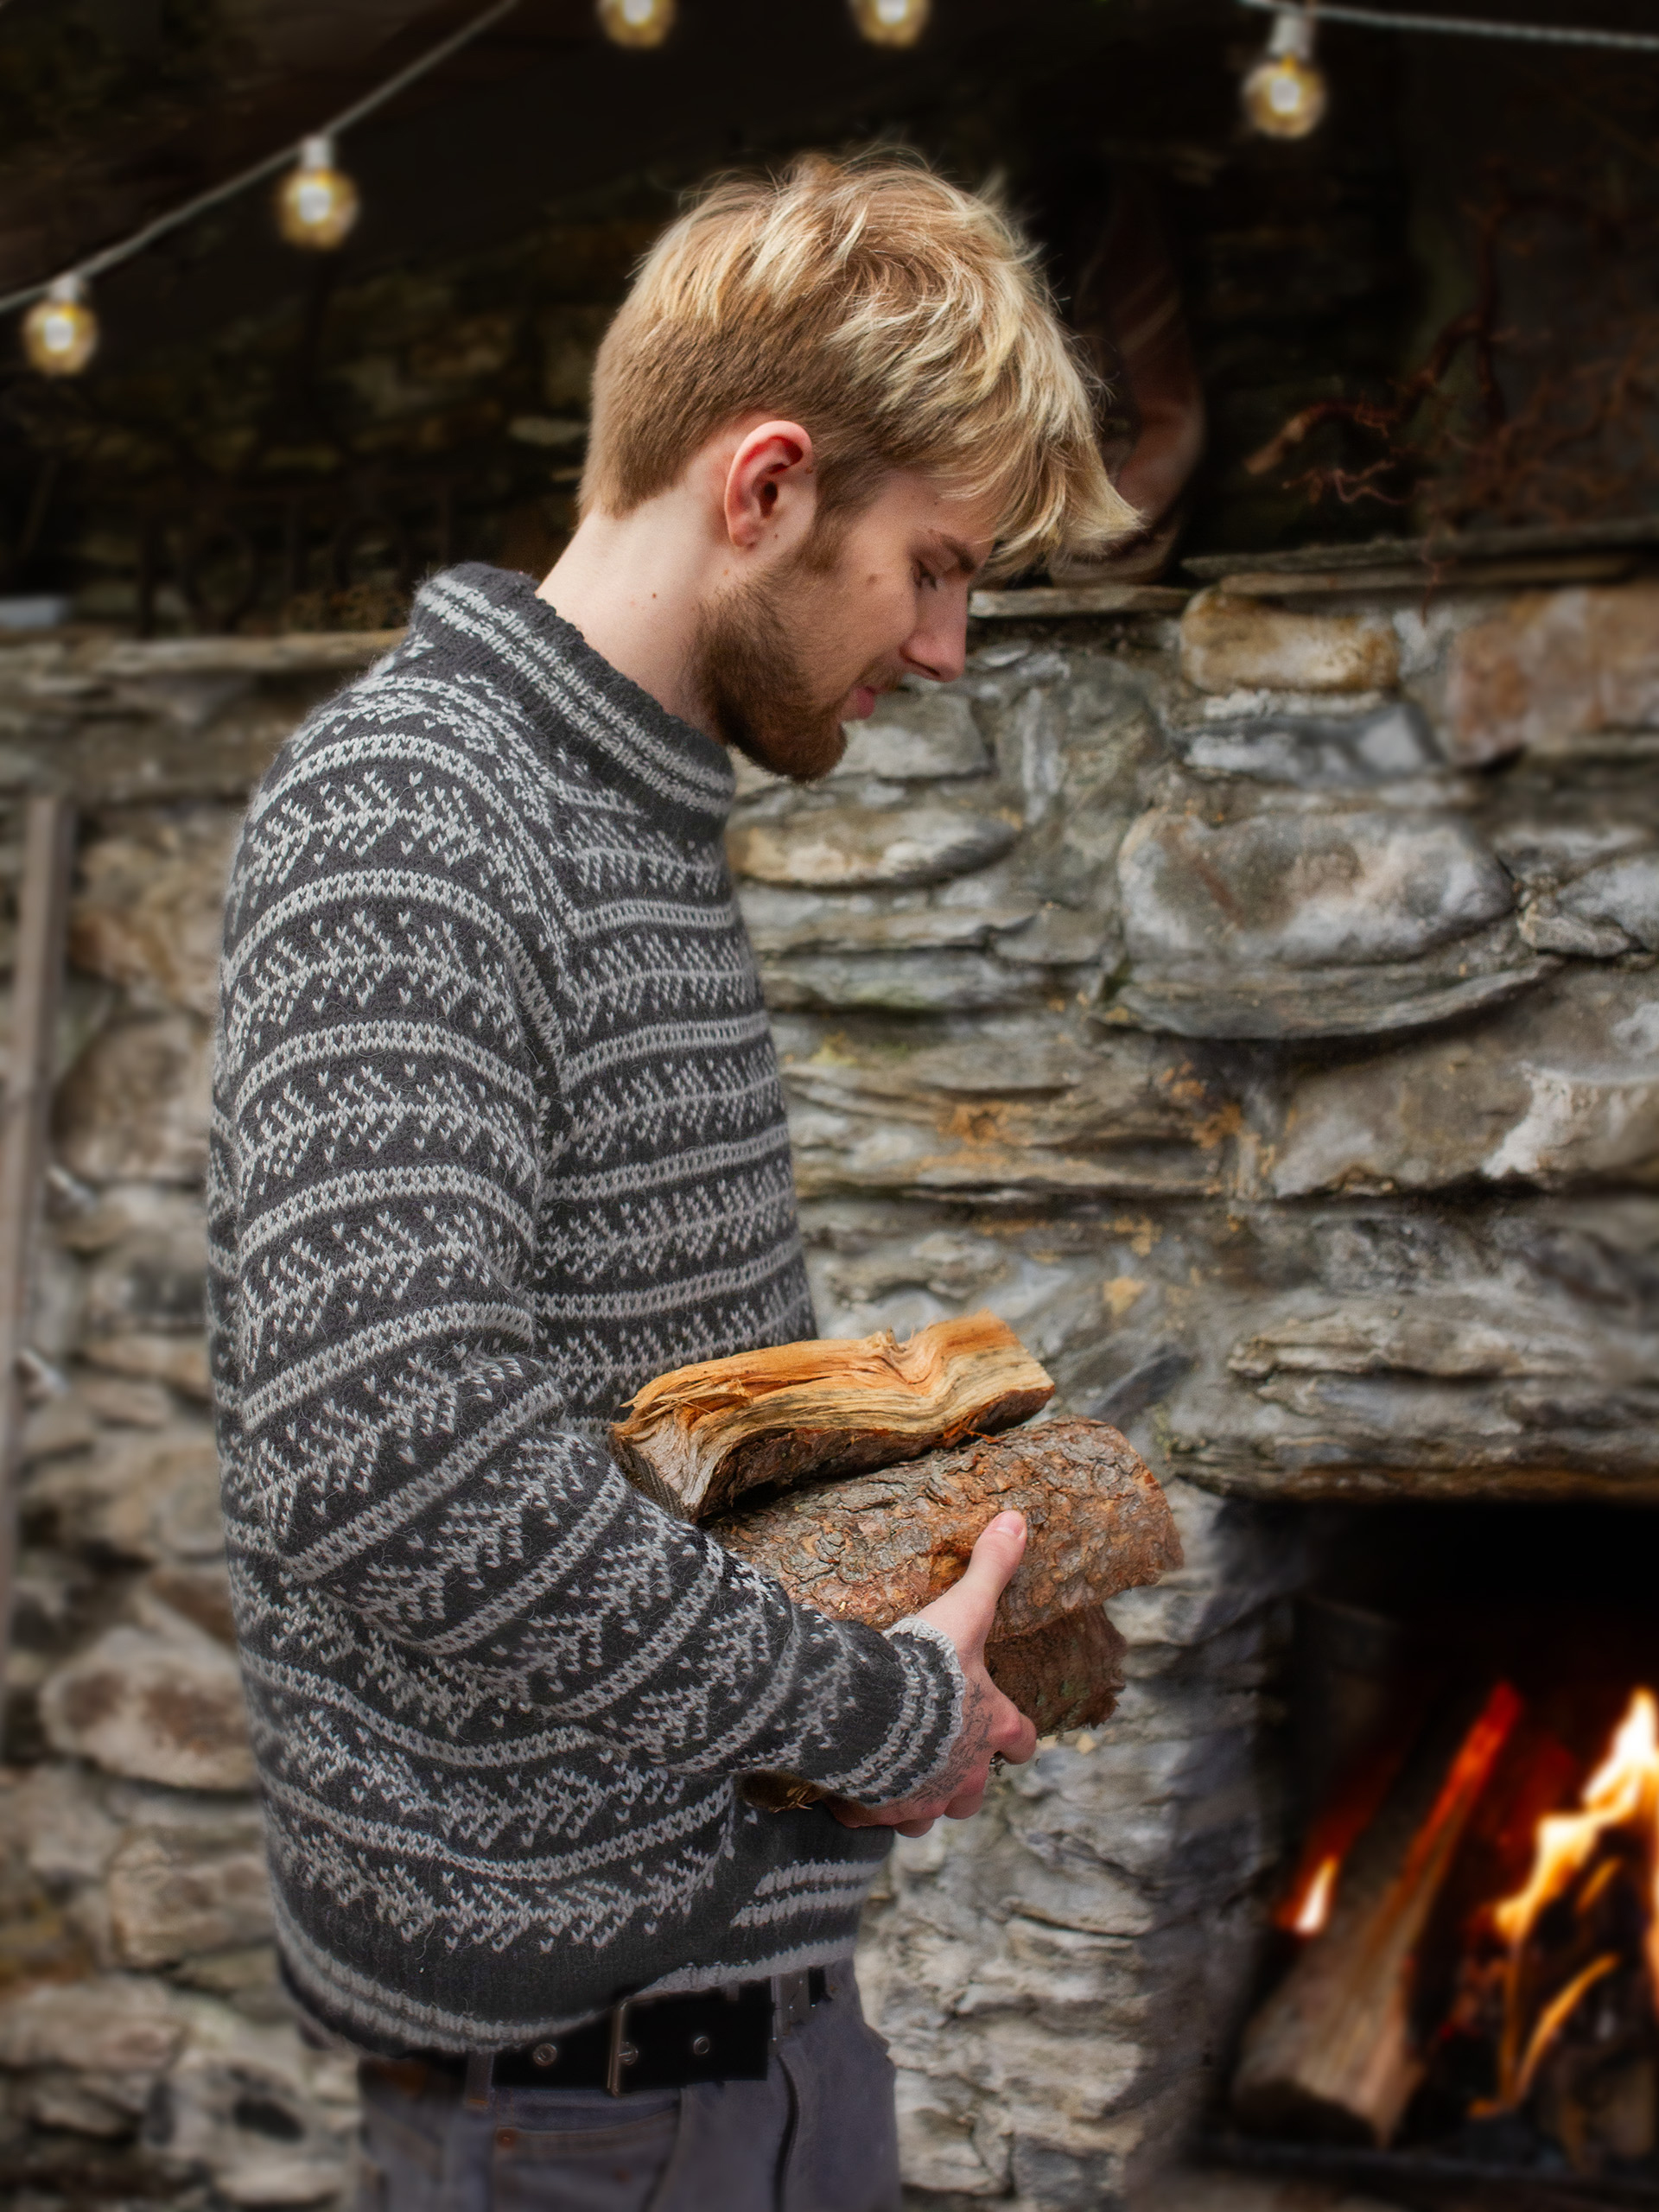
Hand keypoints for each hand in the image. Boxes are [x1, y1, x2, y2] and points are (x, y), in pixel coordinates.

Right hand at [827, 1510, 1038, 1839]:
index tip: (1008, 1733)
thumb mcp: (964, 1609)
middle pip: (976, 1794)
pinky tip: (845, 1786)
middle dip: (963, 1781)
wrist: (868, 1706)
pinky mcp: (877, 1809)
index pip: (1023, 1741)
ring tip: (894, 1777)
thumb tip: (1019, 1518)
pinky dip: (861, 1806)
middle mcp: (964, 1773)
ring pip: (926, 1817)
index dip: (1017, 1738)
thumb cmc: (927, 1661)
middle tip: (942, 1756)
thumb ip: (991, 1567)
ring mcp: (921, 1797)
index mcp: (992, 1726)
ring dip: (916, 1799)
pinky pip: (870, 1818)